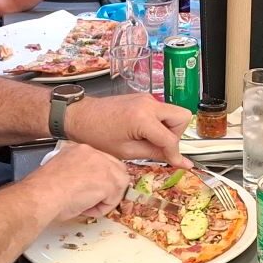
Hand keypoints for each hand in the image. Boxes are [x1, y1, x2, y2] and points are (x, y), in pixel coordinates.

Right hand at [40, 142, 130, 220]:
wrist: (41, 196)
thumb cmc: (43, 189)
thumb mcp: (61, 170)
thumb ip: (76, 171)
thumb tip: (84, 183)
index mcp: (80, 149)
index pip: (101, 161)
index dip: (99, 178)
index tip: (90, 189)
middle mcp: (93, 153)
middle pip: (116, 169)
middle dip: (110, 186)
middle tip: (94, 200)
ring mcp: (103, 166)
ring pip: (118, 183)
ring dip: (106, 198)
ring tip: (87, 205)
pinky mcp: (108, 182)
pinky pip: (113, 199)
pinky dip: (102, 208)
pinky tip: (86, 209)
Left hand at [64, 94, 192, 167]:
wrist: (80, 116)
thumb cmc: (97, 135)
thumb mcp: (127, 151)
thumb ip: (156, 154)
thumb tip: (180, 162)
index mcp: (144, 117)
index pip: (171, 138)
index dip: (176, 154)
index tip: (179, 165)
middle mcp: (149, 103)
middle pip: (182, 117)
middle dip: (176, 135)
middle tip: (160, 146)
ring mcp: (147, 98)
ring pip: (173, 113)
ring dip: (167, 129)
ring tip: (147, 140)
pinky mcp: (143, 98)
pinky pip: (162, 111)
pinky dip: (159, 123)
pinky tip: (141, 132)